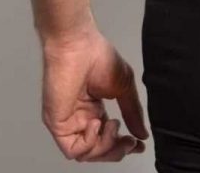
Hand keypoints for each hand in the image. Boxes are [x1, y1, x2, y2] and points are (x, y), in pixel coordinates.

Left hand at [41, 27, 149, 161]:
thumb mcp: (124, 86)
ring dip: (105, 147)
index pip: (108, 139)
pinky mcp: (57, 123)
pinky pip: (72, 150)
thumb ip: (132, 112)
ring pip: (86, 154)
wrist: (78, 44)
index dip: (123, 146)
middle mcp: (80, 118)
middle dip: (117, 151)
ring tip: (113, 125)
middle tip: (130, 142)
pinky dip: (90, 143)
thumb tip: (142, 133)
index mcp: (93, 109)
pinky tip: (97, 123)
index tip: (138, 144)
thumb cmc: (97, 56)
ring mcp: (67, 122)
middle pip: (98, 151)